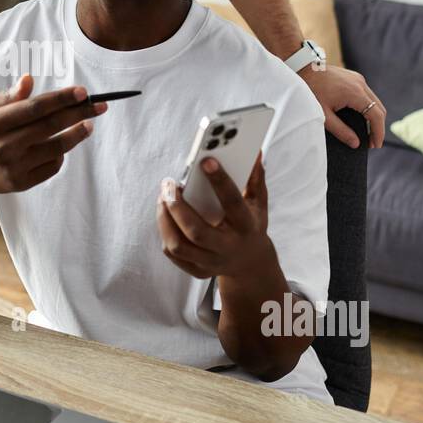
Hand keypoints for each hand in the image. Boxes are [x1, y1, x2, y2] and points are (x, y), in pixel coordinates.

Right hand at [0, 73, 106, 195]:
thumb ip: (9, 96)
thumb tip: (29, 80)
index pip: (35, 107)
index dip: (61, 99)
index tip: (83, 92)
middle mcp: (3, 146)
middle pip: (50, 127)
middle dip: (79, 114)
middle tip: (99, 105)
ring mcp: (13, 167)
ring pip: (55, 149)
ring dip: (77, 135)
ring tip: (89, 124)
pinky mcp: (20, 184)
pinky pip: (50, 168)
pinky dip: (61, 156)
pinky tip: (65, 145)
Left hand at [157, 154, 273, 279]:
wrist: (250, 262)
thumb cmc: (251, 224)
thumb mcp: (258, 203)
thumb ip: (255, 178)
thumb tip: (254, 152)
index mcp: (246, 227)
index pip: (233, 203)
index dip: (220, 181)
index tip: (205, 160)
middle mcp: (228, 248)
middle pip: (196, 231)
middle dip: (178, 206)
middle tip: (169, 184)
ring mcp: (211, 262)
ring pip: (178, 246)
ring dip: (165, 219)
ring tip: (163, 197)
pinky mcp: (197, 271)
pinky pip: (172, 254)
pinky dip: (165, 232)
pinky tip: (165, 214)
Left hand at [298, 62, 385, 148]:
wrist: (303, 68)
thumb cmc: (311, 91)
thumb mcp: (324, 115)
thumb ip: (341, 131)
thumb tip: (356, 144)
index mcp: (355, 93)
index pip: (376, 115)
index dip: (378, 132)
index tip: (376, 145)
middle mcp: (360, 84)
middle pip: (379, 108)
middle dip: (378, 126)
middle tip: (372, 143)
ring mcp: (358, 79)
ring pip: (375, 101)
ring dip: (374, 116)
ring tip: (367, 132)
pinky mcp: (354, 77)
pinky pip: (367, 94)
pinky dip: (368, 107)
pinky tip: (361, 117)